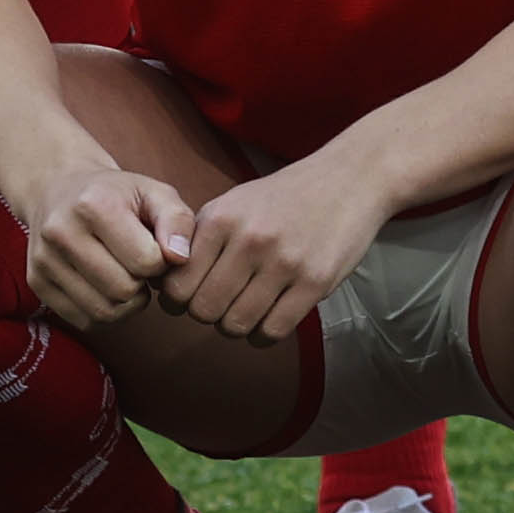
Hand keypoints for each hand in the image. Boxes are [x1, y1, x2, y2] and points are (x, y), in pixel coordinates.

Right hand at [16, 160, 198, 329]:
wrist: (58, 189)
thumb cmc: (115, 194)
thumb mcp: (153, 191)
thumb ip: (177, 220)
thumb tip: (179, 258)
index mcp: (93, 204)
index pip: (146, 261)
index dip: (161, 261)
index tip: (154, 247)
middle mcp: (61, 232)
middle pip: (123, 290)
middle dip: (142, 283)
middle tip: (141, 265)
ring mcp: (44, 261)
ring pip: (103, 312)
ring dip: (126, 302)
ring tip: (126, 276)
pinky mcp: (37, 284)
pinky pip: (84, 321)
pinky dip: (105, 312)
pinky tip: (106, 287)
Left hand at [163, 150, 391, 339]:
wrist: (349, 180)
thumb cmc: (284, 197)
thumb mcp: (234, 203)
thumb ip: (198, 239)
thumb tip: (164, 284)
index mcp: (222, 219)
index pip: (177, 285)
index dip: (178, 300)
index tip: (191, 296)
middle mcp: (250, 240)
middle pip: (204, 311)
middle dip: (207, 314)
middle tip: (221, 302)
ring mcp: (285, 262)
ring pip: (236, 325)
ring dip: (236, 325)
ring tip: (246, 308)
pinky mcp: (315, 282)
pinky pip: (273, 331)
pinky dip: (264, 333)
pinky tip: (269, 315)